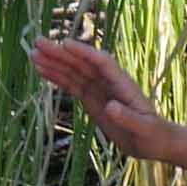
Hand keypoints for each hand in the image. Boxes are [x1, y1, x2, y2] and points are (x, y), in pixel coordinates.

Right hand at [30, 37, 162, 152]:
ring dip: (54, 62)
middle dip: (60, 53)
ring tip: (33, 55)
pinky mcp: (91, 99)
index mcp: (122, 84)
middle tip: (38, 43)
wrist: (153, 142)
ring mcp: (98, 89)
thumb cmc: (152, 135)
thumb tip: (110, 107)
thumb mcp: (143, 129)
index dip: (83, 52)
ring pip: (73, 72)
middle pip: (82, 63)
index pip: (101, 62)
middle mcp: (108, 82)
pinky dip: (57, 77)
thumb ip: (127, 118)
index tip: (64, 44)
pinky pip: (71, 85)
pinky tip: (42, 71)